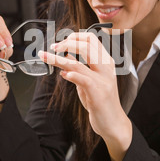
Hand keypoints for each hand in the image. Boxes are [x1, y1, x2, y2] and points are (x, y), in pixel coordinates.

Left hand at [39, 31, 131, 160]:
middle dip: (66, 44)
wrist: (113, 123)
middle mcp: (106, 68)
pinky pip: (84, 79)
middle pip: (86, 46)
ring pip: (80, 62)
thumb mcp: (88, 81)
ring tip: (45, 56)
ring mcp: (103, 80)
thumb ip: (79, 68)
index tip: (60, 42)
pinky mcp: (99, 93)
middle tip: (52, 47)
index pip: (91, 39)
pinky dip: (72, 75)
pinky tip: (63, 74)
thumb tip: (64, 56)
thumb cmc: (101, 102)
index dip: (74, 37)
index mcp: (106, 62)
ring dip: (58, 58)